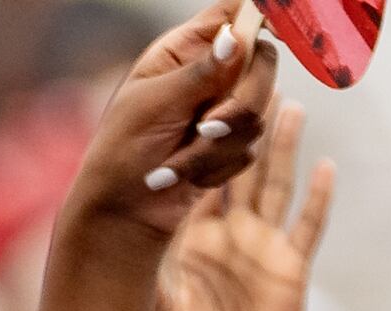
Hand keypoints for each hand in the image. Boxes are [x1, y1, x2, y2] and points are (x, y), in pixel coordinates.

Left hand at [63, 1, 279, 253]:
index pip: (232, 15)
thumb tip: (234, 38)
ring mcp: (222, 107)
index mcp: (183, 50)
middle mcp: (209, 73)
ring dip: (215, 147)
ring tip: (174, 164)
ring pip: (258, 113)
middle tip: (205, 129)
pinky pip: (251, 148)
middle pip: (262, 63)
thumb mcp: (154, 105)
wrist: (120, 211)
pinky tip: (181, 176)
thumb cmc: (122, 152)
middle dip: (239, 103)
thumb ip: (200, 74)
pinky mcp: (231, 144)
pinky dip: (216, 168)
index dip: (258, 16)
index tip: (270, 31)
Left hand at [153, 101, 334, 310]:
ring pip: (274, 184)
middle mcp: (229, 238)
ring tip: (286, 104)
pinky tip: (327, 165)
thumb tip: (116, 246)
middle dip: (239, 130)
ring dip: (281, 146)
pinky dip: (320, 197)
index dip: (191, 148)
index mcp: (192, 244)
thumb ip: (146, 277)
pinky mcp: (292, 267)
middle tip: (240, 85)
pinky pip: (309, 225)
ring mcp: (263, 249)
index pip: (192, 183)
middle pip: (236, 170)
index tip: (188, 109)